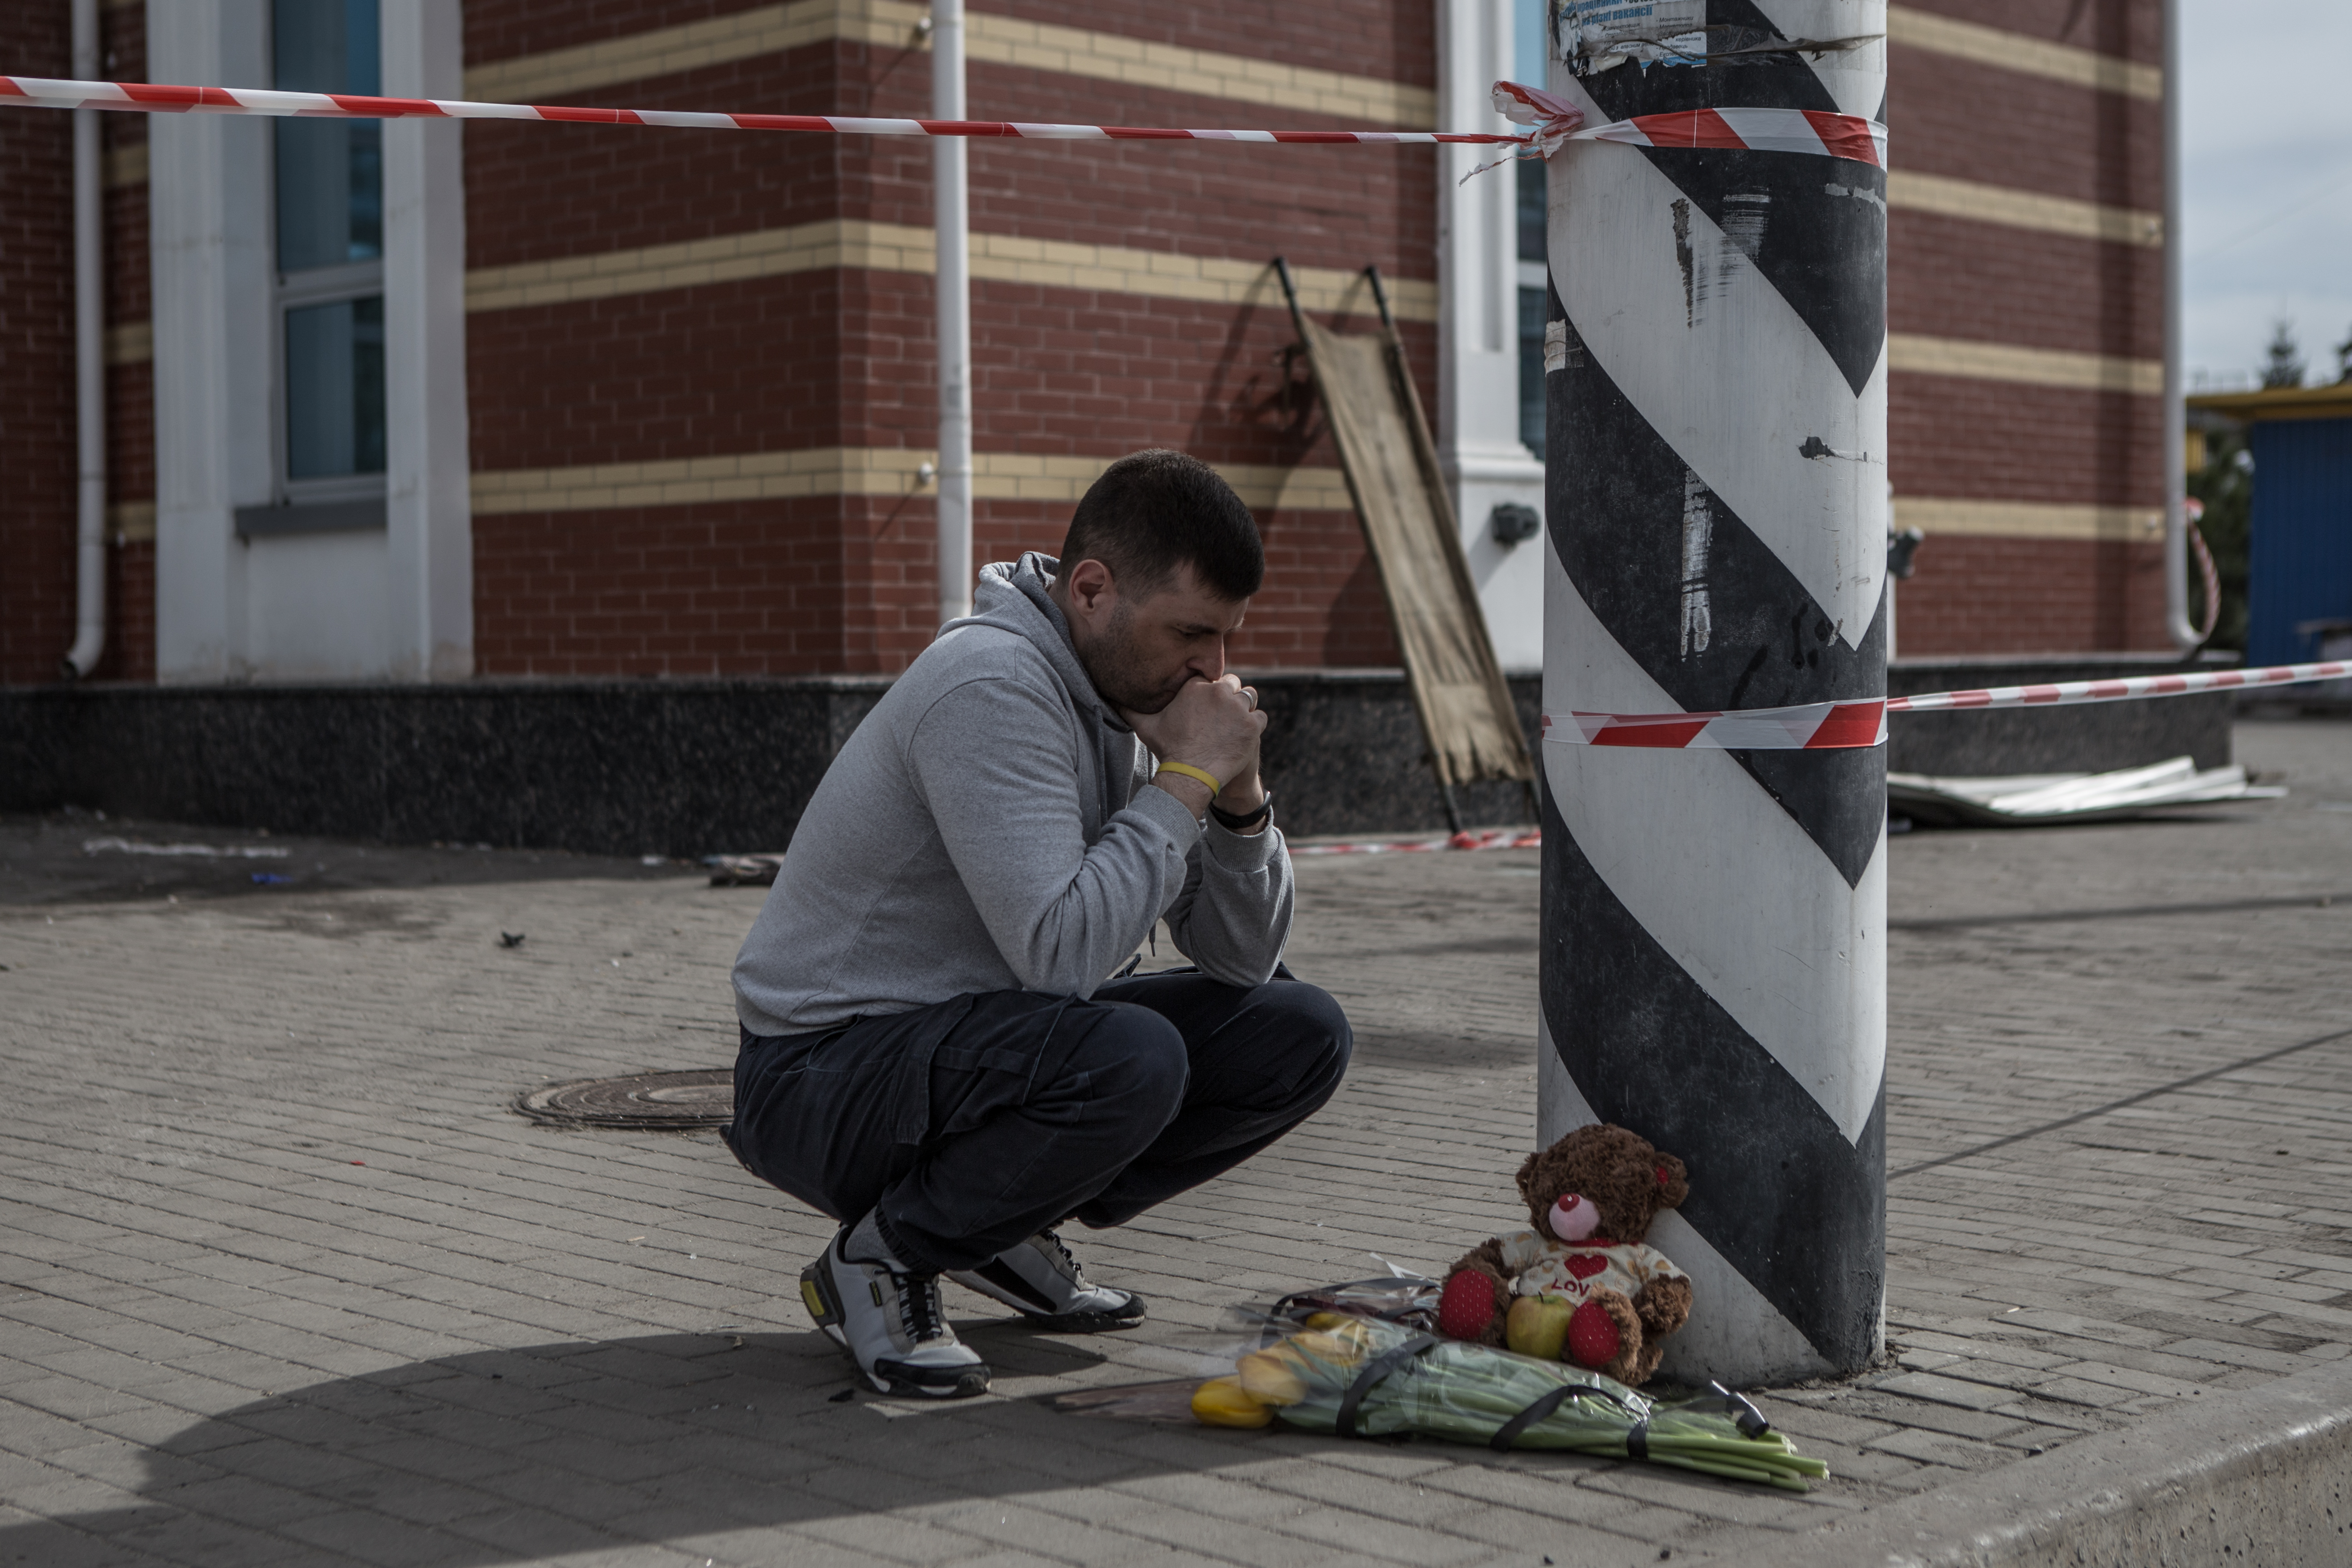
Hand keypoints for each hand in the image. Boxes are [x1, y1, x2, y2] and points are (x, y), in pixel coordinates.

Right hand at [1125, 676, 1264, 802]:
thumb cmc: (1168, 750)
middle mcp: (1218, 692)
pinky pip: (1260, 717)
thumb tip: (1106, 694)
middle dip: (1228, 697)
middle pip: (1231, 684)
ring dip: (1243, 710)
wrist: (1190, 776)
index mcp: (1195, 687)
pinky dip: (1254, 727)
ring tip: (1233, 727)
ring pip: (1249, 698)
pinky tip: (1241, 738)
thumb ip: (1128, 707)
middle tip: (1221, 718)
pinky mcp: (1252, 725)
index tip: (1206, 708)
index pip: (1209, 679)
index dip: (1209, 693)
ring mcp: (1237, 708)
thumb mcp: (1145, 726)